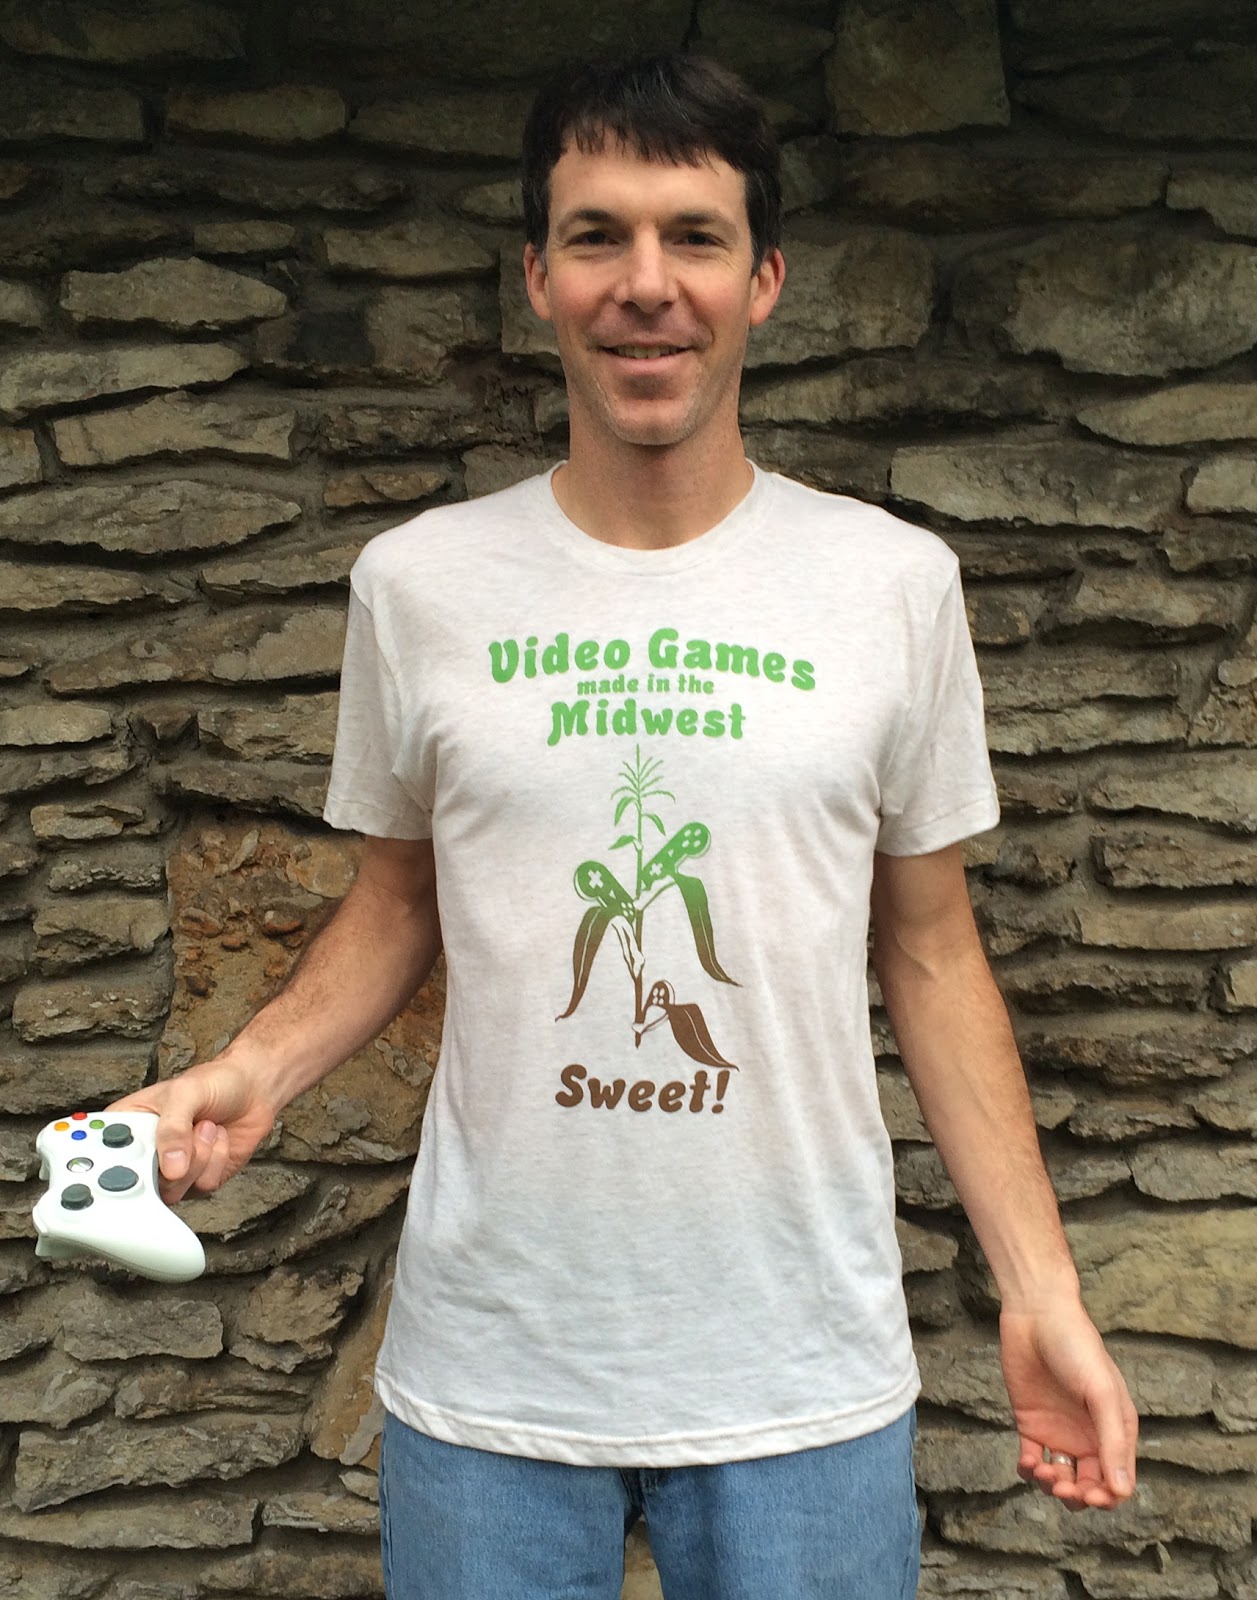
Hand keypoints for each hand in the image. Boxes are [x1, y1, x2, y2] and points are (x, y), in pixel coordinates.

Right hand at [108, 1056, 276, 1204]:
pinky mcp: (196, 1180)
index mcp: (127, 1127)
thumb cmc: (213, 1082)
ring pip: (173, 1190)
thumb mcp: (185, 1093)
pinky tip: (218, 1138)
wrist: (252, 1090)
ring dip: (199, 1157)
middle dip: (169, 1165)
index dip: (114, 1168)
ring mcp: (170, 1171)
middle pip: (137, 1186)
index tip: (138, 1160)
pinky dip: (216, 1161)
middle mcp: (145, 1154)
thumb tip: (169, 1167)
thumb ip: (172, 1128)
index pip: (104, 1158)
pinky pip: (202, 1186)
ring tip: (205, 1127)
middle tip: (185, 1140)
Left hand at [1000, 1300, 1137, 1511]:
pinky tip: (1028, 1463)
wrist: (1037, 1315)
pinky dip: (1029, 1471)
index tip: (1091, 1495)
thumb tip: (1123, 1492)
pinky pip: (1032, 1461)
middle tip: (1063, 1486)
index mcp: (1115, 1430)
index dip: (1107, 1497)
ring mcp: (1059, 1432)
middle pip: (1088, 1486)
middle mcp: (1089, 1436)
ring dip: (1052, 1486)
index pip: (1117, 1481)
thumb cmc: (1078, 1348)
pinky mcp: (1031, 1424)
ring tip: (1043, 1472)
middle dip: (1078, 1496)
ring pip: (1060, 1479)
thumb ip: (1112, 1441)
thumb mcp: (1101, 1394)